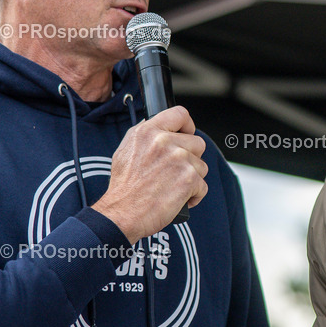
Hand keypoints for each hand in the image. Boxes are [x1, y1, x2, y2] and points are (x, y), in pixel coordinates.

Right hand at [93, 106, 207, 243]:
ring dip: (191, 178)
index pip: (180, 114)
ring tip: (173, 187)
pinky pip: (203, 186)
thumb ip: (146, 135)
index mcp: (148, 132)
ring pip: (201, 166)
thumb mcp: (125, 150)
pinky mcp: (189, 178)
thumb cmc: (124, 187)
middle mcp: (164, 142)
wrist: (122, 213)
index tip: (187, 134)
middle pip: (197, 143)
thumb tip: (161, 129)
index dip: (187, 126)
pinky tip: (178, 199)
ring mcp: (179, 159)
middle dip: (190, 158)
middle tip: (175, 171)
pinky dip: (194, 196)